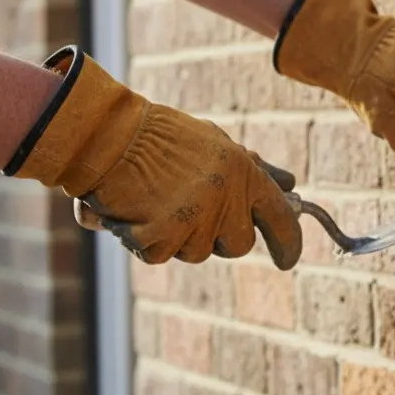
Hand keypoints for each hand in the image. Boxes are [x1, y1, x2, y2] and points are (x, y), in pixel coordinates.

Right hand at [4, 46, 302, 267]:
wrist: (103, 135)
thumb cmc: (159, 137)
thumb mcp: (214, 143)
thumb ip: (254, 170)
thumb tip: (291, 187)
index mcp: (243, 172)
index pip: (282, 219)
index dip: (288, 243)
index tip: (287, 259)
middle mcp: (225, 199)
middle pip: (239, 245)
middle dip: (220, 234)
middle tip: (192, 207)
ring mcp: (194, 222)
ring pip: (197, 252)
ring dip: (179, 234)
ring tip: (155, 198)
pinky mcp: (161, 240)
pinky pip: (161, 254)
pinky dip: (145, 239)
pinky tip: (135, 209)